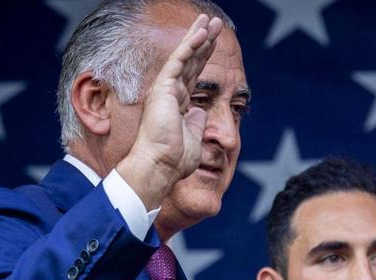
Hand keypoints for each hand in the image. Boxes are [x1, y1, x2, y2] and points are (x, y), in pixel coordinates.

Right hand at [117, 13, 223, 208]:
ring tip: (210, 20)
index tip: (213, 42)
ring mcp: (165, 88)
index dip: (203, 57)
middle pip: (190, 60)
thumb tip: (201, 112)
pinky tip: (202, 32)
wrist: (160, 165)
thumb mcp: (192, 138)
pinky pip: (179, 60)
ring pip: (185, 56)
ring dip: (199, 36)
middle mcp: (170, 92)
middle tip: (214, 23)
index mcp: (178, 104)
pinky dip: (190, 45)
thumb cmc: (174, 159)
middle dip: (203, 41)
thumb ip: (196, 123)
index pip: (193, 74)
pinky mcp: (163, 87)